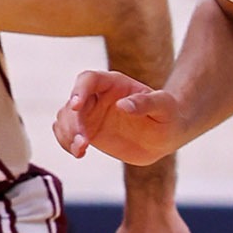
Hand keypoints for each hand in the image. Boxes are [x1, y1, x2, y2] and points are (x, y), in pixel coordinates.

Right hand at [53, 70, 182, 165]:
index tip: (76, 107)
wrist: (165, 135)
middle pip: (72, 103)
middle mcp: (97, 96)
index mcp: (113, 83)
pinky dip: (66, 143)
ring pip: (65, 119)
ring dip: (66, 134)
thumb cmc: (168, 114)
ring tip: (81, 151)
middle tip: (83, 143)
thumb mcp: (163, 106)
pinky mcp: (88, 132)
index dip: (79, 90)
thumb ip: (146, 103)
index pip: (88, 79)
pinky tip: (79, 153)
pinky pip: (67, 134)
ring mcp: (90, 114)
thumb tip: (123, 105)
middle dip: (73, 123)